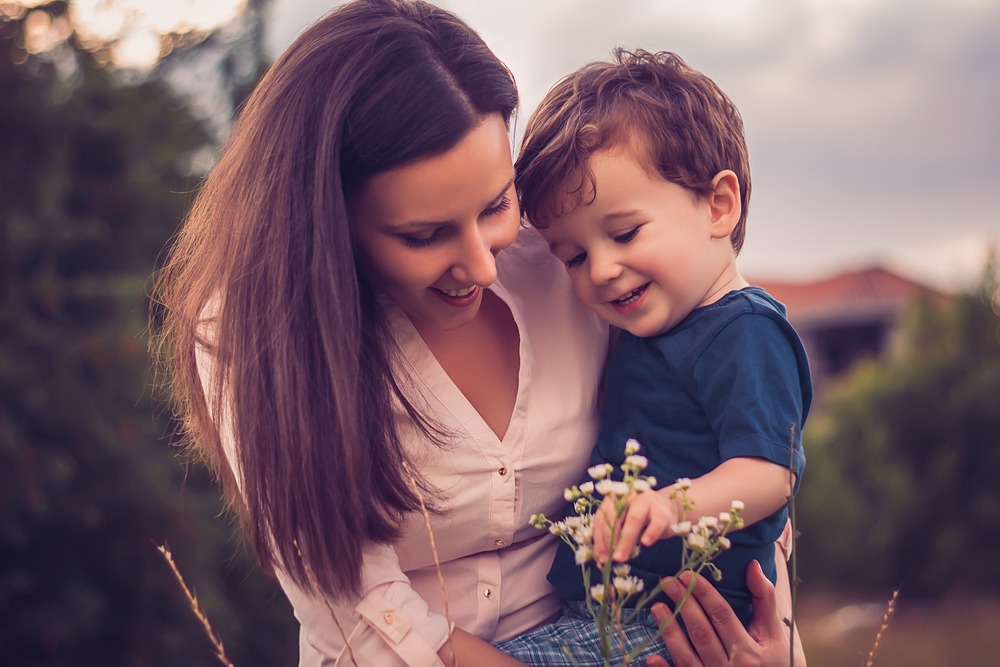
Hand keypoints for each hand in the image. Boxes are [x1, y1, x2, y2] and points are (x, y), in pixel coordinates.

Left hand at [593, 490, 678, 562]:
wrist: (670, 510)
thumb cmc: (643, 519)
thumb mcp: (625, 525)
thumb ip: (614, 537)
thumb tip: (602, 558)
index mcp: (614, 497)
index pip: (601, 517)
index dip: (599, 538)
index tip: (600, 557)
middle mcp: (628, 496)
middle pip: (615, 517)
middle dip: (609, 539)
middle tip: (610, 559)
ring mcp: (647, 501)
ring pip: (634, 520)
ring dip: (625, 540)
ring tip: (621, 557)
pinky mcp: (663, 511)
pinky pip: (656, 523)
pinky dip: (650, 533)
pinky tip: (645, 543)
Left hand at [646, 561, 804, 666]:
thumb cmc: (776, 661)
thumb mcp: (775, 634)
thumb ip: (764, 600)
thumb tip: (752, 565)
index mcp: (749, 651)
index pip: (722, 615)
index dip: (704, 593)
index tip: (687, 575)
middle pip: (702, 633)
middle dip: (684, 605)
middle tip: (667, 582)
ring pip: (687, 657)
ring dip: (670, 632)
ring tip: (657, 608)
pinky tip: (652, 657)